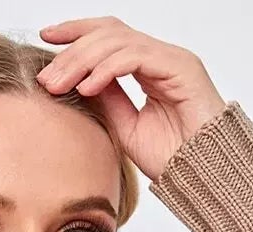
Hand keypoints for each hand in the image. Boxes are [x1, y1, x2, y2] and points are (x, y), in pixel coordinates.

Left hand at [36, 16, 226, 181]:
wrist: (206, 177)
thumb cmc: (174, 159)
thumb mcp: (126, 128)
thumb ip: (107, 100)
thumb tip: (79, 80)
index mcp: (150, 67)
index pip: (110, 36)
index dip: (77, 34)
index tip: (47, 40)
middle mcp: (161, 57)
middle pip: (109, 32)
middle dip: (72, 50)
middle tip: (47, 75)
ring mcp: (172, 59)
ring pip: (118, 40)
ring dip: (83, 60)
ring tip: (59, 84)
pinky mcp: (181, 68)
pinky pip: (135, 57)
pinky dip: (106, 70)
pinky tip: (87, 87)